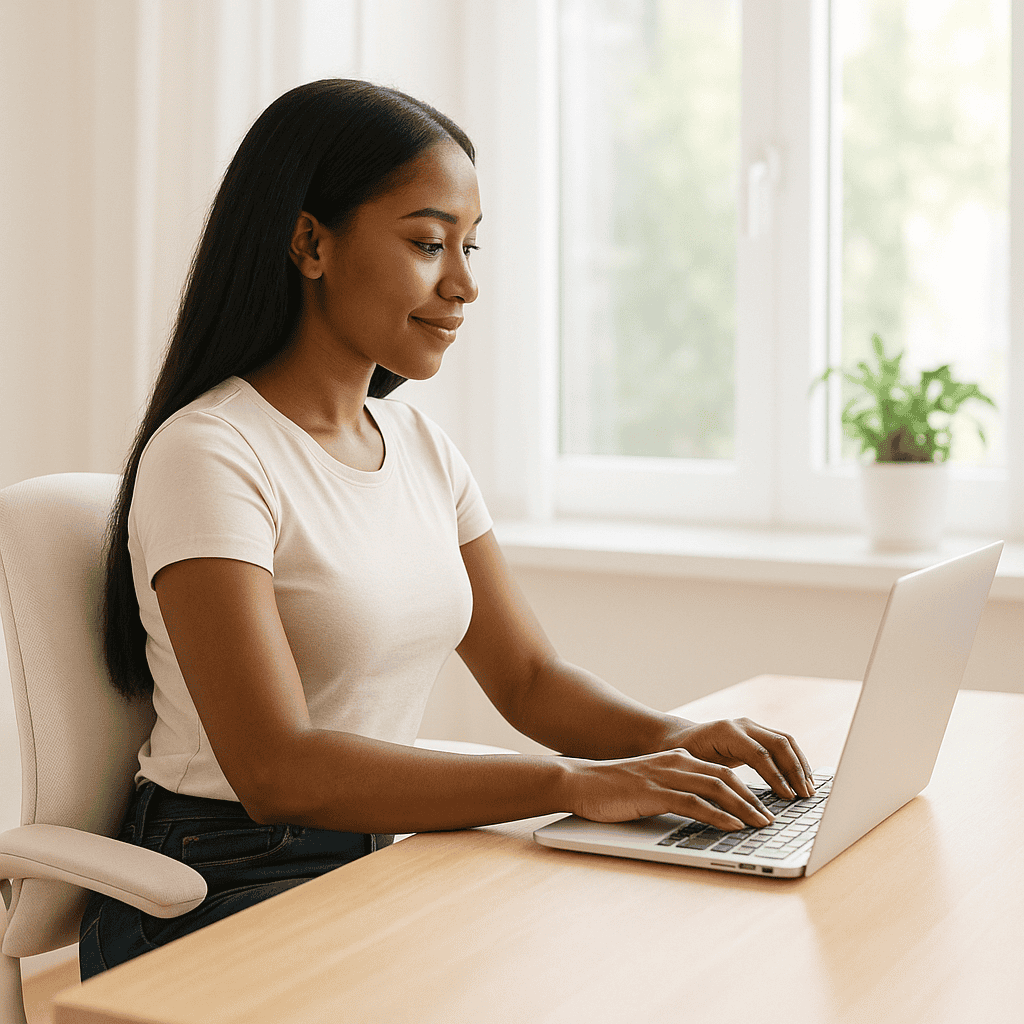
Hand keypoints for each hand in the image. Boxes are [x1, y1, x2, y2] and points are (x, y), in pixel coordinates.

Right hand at [563, 748, 776, 829]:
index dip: (747, 789)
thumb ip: (676, 791)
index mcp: (677, 759)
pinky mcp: (655, 792)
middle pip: (727, 777)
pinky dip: (718, 815)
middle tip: (772, 818)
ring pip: (717, 788)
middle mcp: (676, 763)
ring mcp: (666, 776)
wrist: (580, 781)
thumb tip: (703, 811)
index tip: (765, 807)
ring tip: (762, 824)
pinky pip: (694, 803)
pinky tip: (733, 826)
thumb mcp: (652, 785)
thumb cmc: (614, 789)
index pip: (722, 771)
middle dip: (754, 799)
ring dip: (744, 808)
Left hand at [669, 717, 814, 798]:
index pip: (759, 753)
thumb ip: (712, 781)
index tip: (788, 797)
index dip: (776, 776)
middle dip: (795, 770)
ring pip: (785, 741)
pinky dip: (795, 760)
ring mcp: (751, 726)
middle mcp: (741, 725)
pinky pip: (782, 743)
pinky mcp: (757, 733)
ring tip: (809, 790)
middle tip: (805, 795)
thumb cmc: (681, 757)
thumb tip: (731, 806)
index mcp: (725, 732)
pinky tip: (802, 779)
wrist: (677, 738)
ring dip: (800, 765)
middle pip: (778, 743)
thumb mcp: (692, 769)